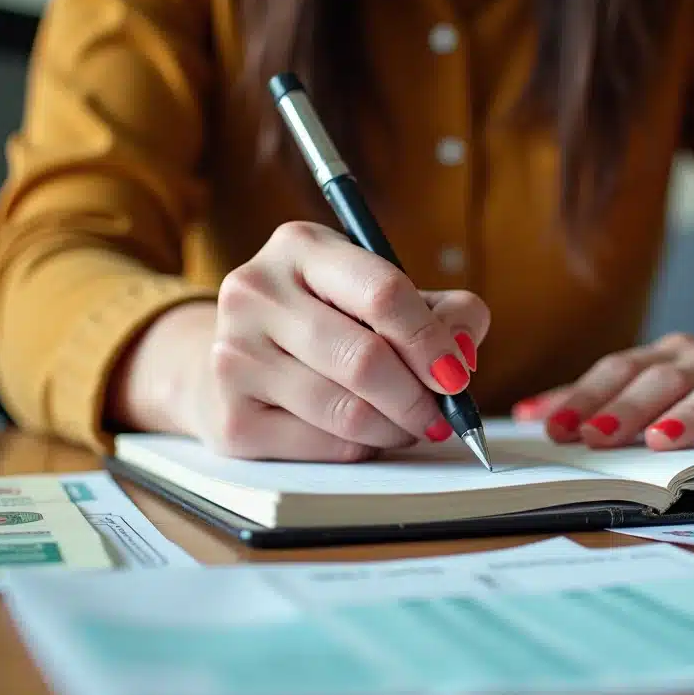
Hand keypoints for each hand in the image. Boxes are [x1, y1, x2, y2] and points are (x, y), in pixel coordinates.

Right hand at [179, 222, 488, 459]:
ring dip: (395, 429)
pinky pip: (321, 446)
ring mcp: (233, 356)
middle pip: (365, 359)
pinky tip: (362, 435)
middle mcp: (255, 293)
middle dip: (418, 398)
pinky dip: (359, 448)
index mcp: (300, 246)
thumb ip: (444, 311)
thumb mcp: (382, 294)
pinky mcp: (230, 418)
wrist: (237, 356)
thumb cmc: (329, 319)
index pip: (383, 293)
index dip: (430, 341)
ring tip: (408, 425)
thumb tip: (462, 352)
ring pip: (346, 411)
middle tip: (440, 417)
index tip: (457, 376)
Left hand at [512, 332, 693, 449]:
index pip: (619, 370)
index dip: (584, 395)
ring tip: (664, 440)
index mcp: (669, 357)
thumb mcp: (666, 389)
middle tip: (594, 436)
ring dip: (690, 415)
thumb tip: (533, 417)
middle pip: (661, 380)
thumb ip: (606, 402)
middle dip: (625, 407)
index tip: (550, 426)